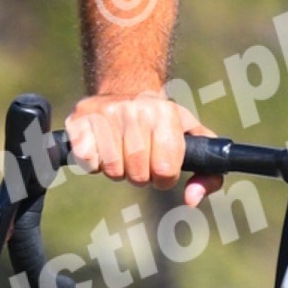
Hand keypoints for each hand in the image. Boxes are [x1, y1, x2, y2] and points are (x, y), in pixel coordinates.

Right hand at [65, 92, 221, 204]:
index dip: (164, 177)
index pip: (165, 170)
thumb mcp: (192, 139)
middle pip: (138, 173)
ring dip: (118, 170)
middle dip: (141, 175)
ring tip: (122, 152)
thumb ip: (207, 172)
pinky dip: (93, 164)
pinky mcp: (79, 119)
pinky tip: (101, 148)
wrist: (126, 88)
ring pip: (112, 170)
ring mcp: (105, 112)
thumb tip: (192, 200)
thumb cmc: (163, 123)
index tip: (162, 167)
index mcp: (165, 113)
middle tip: (140, 160)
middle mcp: (135, 109)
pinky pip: (86, 161)